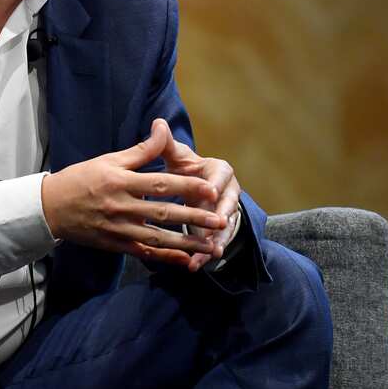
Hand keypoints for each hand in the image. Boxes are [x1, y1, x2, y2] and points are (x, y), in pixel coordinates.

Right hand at [40, 119, 227, 268]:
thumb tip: (162, 126)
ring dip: (187, 243)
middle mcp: (122, 207)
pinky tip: (187, 262)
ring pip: (159, 238)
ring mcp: (120, 230)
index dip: (188, 187)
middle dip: (195, 218)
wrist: (50, 208)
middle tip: (221, 219)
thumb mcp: (109, 159)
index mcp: (122, 182)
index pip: (161, 184)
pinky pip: (145, 253)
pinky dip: (166, 258)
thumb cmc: (82, 179)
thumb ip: (141, 150)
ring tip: (212, 247)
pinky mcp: (117, 245)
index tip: (212, 189)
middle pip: (164, 214)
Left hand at [152, 119, 241, 272]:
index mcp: (220, 170)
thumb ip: (167, 145)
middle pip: (229, 204)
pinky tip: (195, 265)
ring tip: (208, 254)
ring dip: (217, 241)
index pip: (221, 176)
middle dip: (222, 217)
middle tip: (217, 226)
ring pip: (225, 228)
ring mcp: (228, 213)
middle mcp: (229, 191)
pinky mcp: (221, 231)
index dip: (216, 184)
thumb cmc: (185, 169)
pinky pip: (216, 243)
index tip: (210, 193)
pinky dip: (206, 253)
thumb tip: (158, 123)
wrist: (195, 188)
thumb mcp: (177, 157)